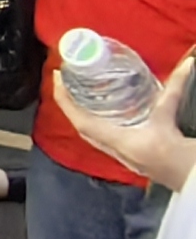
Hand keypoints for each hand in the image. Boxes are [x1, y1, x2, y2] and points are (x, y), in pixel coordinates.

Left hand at [63, 53, 195, 191]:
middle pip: (81, 126)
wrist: (188, 176)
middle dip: (69, 104)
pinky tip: (102, 115)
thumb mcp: (168, 114)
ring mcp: (119, 154)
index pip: (79, 119)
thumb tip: (188, 63)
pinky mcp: (128, 156)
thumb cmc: (174, 148)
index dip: (64, 99)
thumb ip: (176, 87)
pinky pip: (103, 139)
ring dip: (81, 114)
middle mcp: (112, 149)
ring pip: (91, 133)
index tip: (56, 78)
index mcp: (116, 139)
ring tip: (78, 93)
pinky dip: (96, 124)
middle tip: (66, 82)